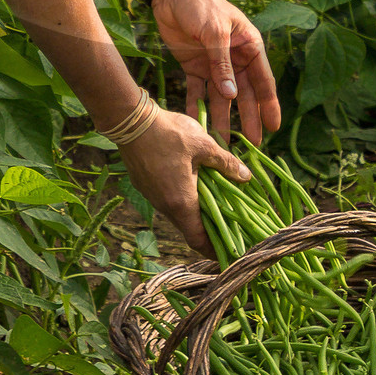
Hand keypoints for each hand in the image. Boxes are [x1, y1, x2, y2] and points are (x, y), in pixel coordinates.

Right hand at [117, 106, 249, 252]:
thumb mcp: (204, 145)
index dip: (212, 250)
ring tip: (213, 203)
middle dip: (207, 230)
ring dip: (193, 211)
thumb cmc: (169, 133)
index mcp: (181, 202)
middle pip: (188, 227)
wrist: (130, 120)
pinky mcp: (144, 184)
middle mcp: (164, 205)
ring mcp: (151, 195)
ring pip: (176, 211)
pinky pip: (166, 199)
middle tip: (227, 226)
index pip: (197, 239)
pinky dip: (181, 198)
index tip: (227, 254)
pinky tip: (191, 182)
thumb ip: (225, 163)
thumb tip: (246, 177)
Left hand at [150, 0, 280, 144]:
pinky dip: (198, 105)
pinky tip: (197, 122)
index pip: (263, 79)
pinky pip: (198, 90)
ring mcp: (214, 63)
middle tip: (253, 144)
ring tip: (223, 141)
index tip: (274, 126)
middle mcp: (234, 57)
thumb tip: (233, 95)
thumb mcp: (215, 32)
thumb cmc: (200, 4)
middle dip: (248, 118)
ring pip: (221, 96)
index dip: (269, 104)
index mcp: (248, 45)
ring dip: (223, 117)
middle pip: (244, 93)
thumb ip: (223, 64)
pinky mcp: (194, 65)